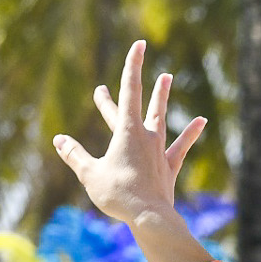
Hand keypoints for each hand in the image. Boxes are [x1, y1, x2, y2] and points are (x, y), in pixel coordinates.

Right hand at [50, 40, 207, 228]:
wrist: (149, 217)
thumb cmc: (118, 195)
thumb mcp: (89, 174)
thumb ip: (74, 154)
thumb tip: (59, 140)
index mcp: (127, 131)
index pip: (130, 90)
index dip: (134, 65)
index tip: (139, 44)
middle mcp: (146, 135)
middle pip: (137, 104)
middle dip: (129, 84)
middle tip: (132, 64)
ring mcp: (159, 150)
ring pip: (161, 117)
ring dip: (162, 97)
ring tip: (167, 77)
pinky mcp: (168, 167)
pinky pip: (181, 146)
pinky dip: (190, 132)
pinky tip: (201, 120)